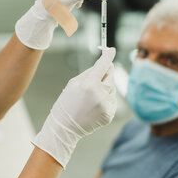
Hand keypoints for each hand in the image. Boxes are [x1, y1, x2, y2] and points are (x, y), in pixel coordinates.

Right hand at [32, 48, 116, 167]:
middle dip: (107, 72)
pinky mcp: (109, 114)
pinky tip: (95, 104)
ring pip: (112, 88)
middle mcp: (100, 94)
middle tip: (100, 74)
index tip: (112, 50)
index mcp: (89, 84)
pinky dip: (106, 99)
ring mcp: (106, 105)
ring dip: (106, 87)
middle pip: (111, 76)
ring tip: (92, 96)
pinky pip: (112, 101)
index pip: (103, 65)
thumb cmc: (66, 103)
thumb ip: (89, 73)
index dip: (108, 56)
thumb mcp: (73, 84)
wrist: (65, 127)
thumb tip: (103, 65)